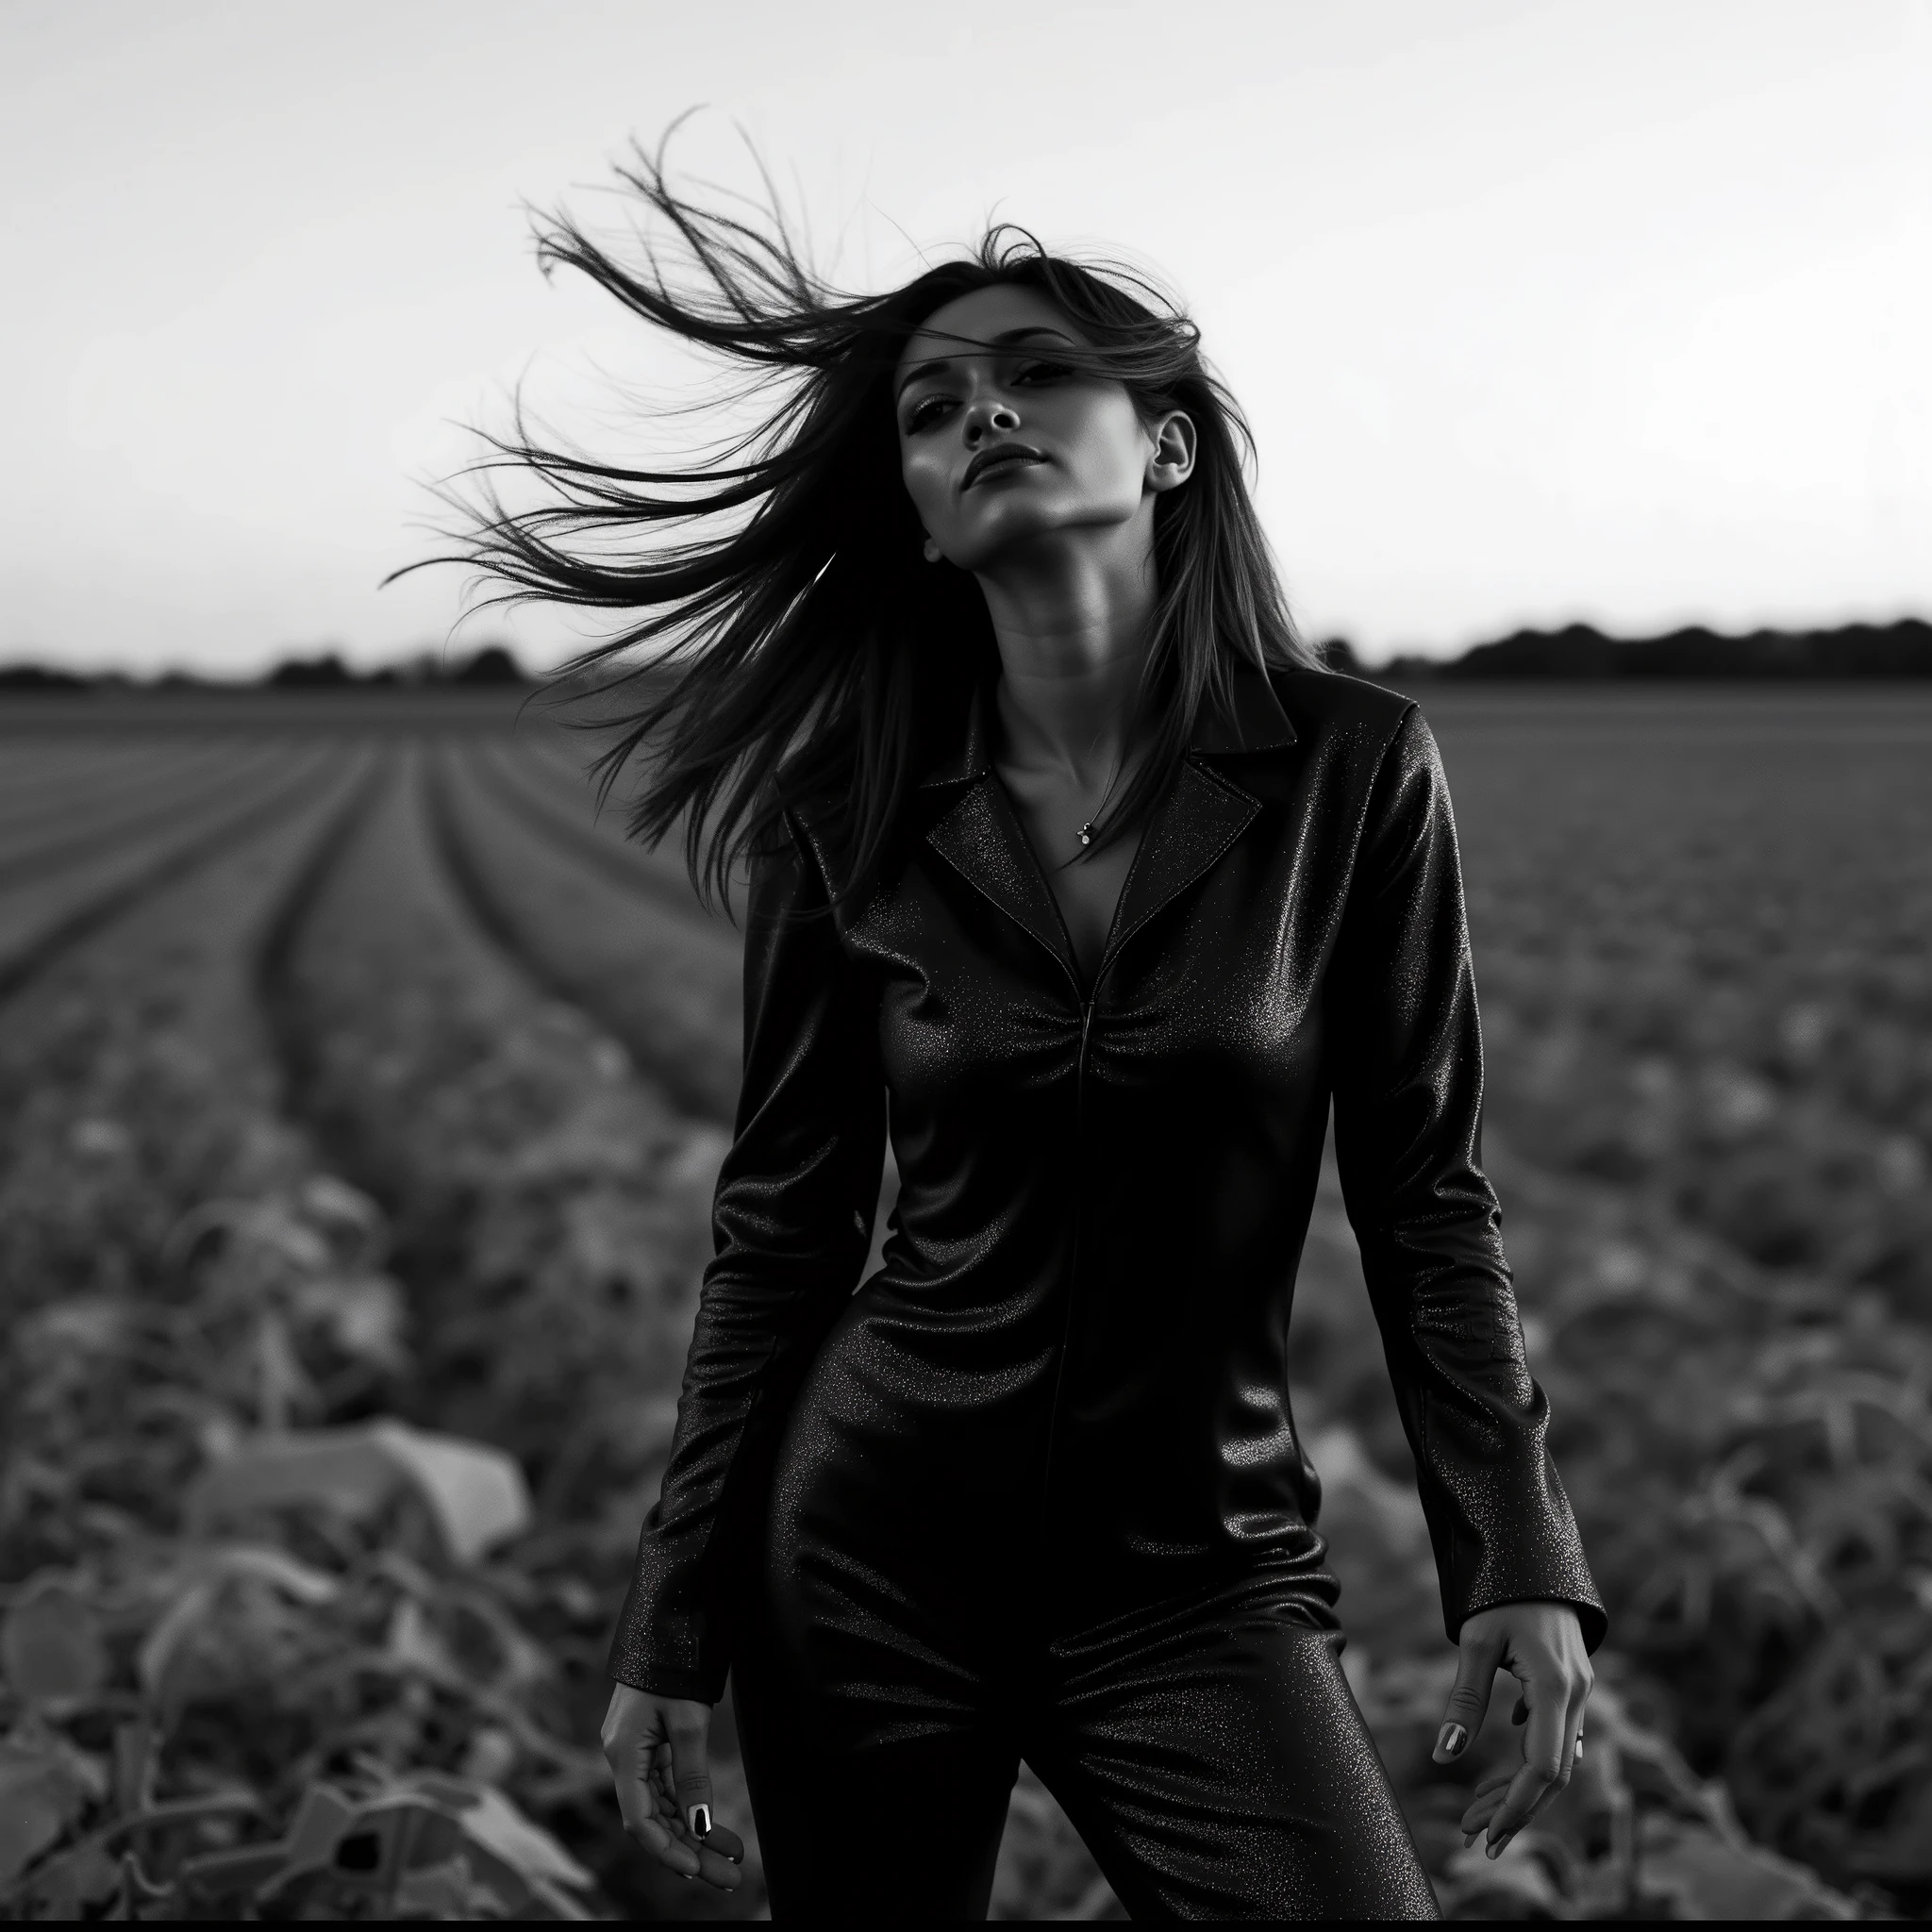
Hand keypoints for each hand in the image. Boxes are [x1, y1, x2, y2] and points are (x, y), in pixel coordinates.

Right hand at [601, 1682, 746, 1889]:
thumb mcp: (688, 1721)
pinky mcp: (649, 1744)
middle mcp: (624, 1759)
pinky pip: (668, 1787)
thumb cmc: (675, 1664)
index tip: (696, 1868)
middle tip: (728, 1877)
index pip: (640, 1820)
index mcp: (623, 1755)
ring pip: (664, 1807)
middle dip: (691, 1850)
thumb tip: (699, 1824)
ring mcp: (636, 1752)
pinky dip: (691, 1807)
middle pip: (655, 1819)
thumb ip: (692, 1775)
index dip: (667, 1849)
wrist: (668, 1621)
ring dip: (696, 1832)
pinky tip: (717, 1828)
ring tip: (732, 1858)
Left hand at [1430, 1600, 1591, 1858]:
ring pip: (1554, 1757)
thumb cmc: (1500, 1592)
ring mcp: (1579, 1690)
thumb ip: (1464, 1701)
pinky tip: (1497, 1767)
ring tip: (1476, 1812)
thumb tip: (1444, 1755)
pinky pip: (1553, 1735)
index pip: (1544, 1769)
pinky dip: (1526, 1759)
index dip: (1517, 1807)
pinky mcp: (1570, 1684)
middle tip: (1474, 1837)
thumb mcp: (1475, 1643)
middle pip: (1553, 1774)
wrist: (1532, 1550)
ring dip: (1518, 1788)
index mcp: (1556, 1688)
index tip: (1488, 1836)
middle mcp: (1577, 1695)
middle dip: (1515, 1808)